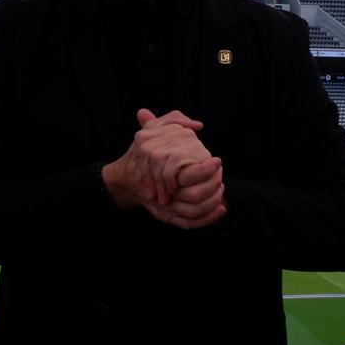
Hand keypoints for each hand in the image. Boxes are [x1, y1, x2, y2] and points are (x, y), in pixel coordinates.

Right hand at [102, 109, 222, 228]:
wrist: (123, 179)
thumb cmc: (140, 152)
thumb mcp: (151, 131)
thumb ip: (172, 121)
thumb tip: (197, 125)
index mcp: (156, 162)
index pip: (185, 171)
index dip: (204, 169)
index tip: (217, 161)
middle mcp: (159, 187)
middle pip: (192, 194)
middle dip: (211, 186)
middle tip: (221, 177)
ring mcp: (161, 205)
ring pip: (192, 210)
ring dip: (211, 202)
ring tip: (222, 192)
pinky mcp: (165, 216)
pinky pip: (189, 223)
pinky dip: (207, 219)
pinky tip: (221, 210)